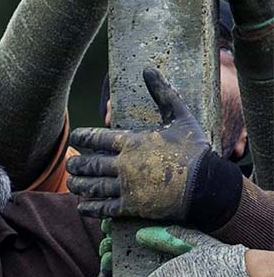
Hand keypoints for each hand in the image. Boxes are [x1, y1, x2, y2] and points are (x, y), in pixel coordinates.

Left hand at [67, 68, 241, 227]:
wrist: (206, 185)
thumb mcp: (180, 115)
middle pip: (91, 164)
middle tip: (70, 165)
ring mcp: (127, 187)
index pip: (97, 137)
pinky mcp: (132, 206)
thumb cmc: (194, 149)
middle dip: (77, 164)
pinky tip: (82, 206)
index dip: (83, 137)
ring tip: (71, 183)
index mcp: (132, 142)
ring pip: (93, 186)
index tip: (75, 138)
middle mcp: (124, 164)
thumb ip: (162, 93)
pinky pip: (105, 208)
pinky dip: (91, 207)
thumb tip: (148, 69)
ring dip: (79, 185)